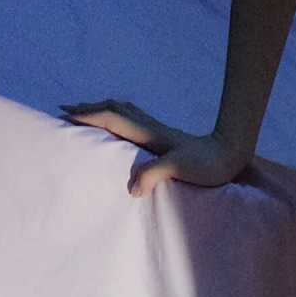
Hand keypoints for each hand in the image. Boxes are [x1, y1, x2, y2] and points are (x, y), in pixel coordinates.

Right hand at [57, 98, 250, 195]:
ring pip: (123, 111)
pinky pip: (133, 120)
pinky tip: (119, 125)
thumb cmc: (208, 165)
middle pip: (113, 109)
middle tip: (64, 110)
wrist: (231, 153)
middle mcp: (150, 128)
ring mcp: (158, 131)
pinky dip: (117, 116)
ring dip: (101, 109)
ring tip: (85, 111)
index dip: (87, 117)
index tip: (64, 116)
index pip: (111, 120)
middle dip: (88, 109)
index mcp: (149, 135)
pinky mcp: (165, 137)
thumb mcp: (180, 170)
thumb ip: (155, 174)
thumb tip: (132, 188)